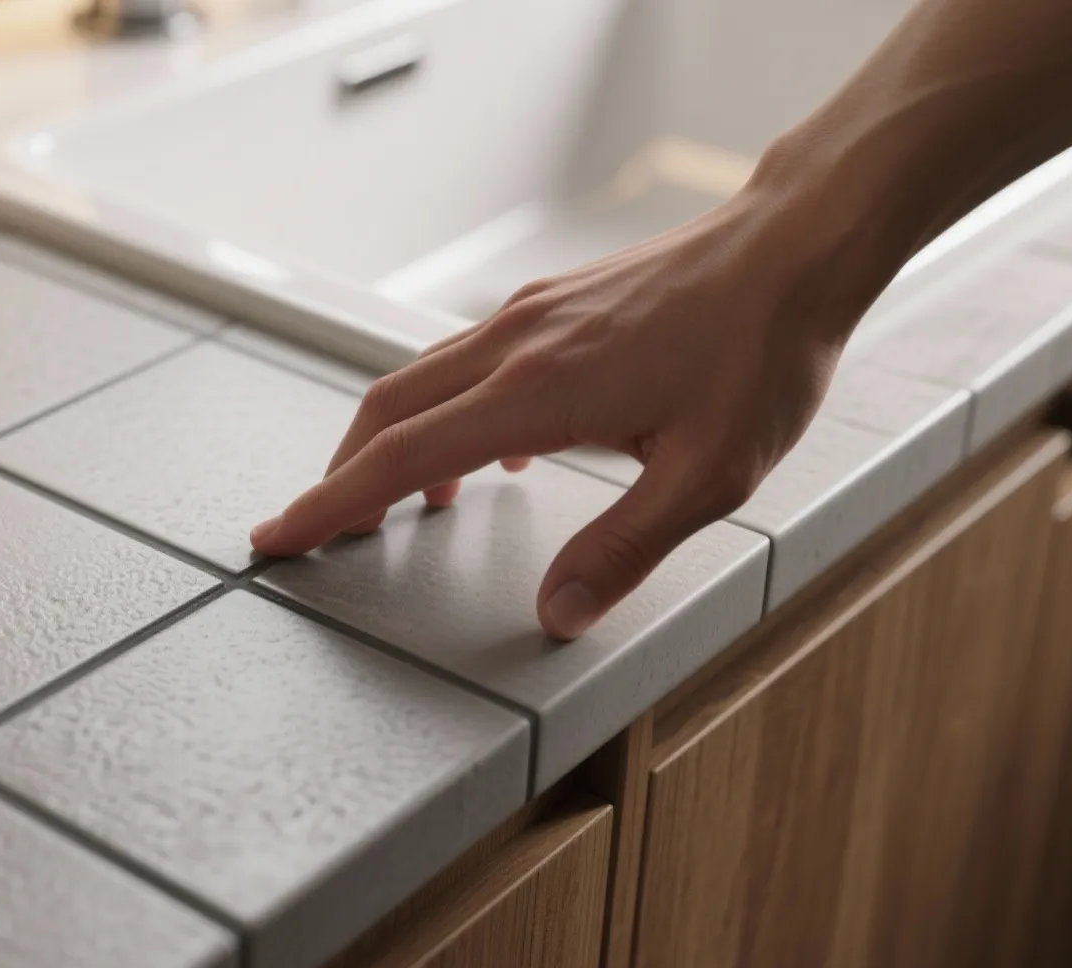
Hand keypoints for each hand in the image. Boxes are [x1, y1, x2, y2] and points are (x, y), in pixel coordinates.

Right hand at [249, 186, 860, 639]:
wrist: (793, 248)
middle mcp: (514, 344)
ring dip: (388, 443)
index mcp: (536, 391)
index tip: (278, 537)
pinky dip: (442, 412)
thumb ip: (622, 550)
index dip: (330, 504)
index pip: (398, 457)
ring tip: (393, 505)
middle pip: (384, 411)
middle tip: (316, 531)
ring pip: (418, 380)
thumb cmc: (761, 353)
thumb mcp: (708, 476)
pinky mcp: (553, 303)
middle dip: (338, 477)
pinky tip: (492, 453)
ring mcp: (530, 315)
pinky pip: (464, 361)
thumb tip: (555, 616)